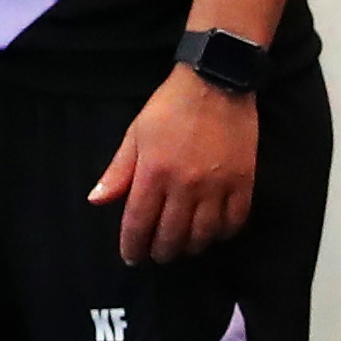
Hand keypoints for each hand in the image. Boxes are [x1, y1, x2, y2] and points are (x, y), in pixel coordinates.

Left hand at [89, 68, 259, 266]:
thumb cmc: (170, 106)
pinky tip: (214, 234)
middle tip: (158, 255)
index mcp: (153, 172)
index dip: (133, 246)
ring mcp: (217, 185)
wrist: (216, 83)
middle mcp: (184, 185)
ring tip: (184, 248)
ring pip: (203, 234)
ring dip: (191, 247)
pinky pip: (235, 220)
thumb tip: (97, 201)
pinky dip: (223, 233)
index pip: (139, 222)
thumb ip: (118, 171)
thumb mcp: (135, 134)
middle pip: (171, 235)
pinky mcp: (243, 181)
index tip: (132, 257)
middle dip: (161, 252)